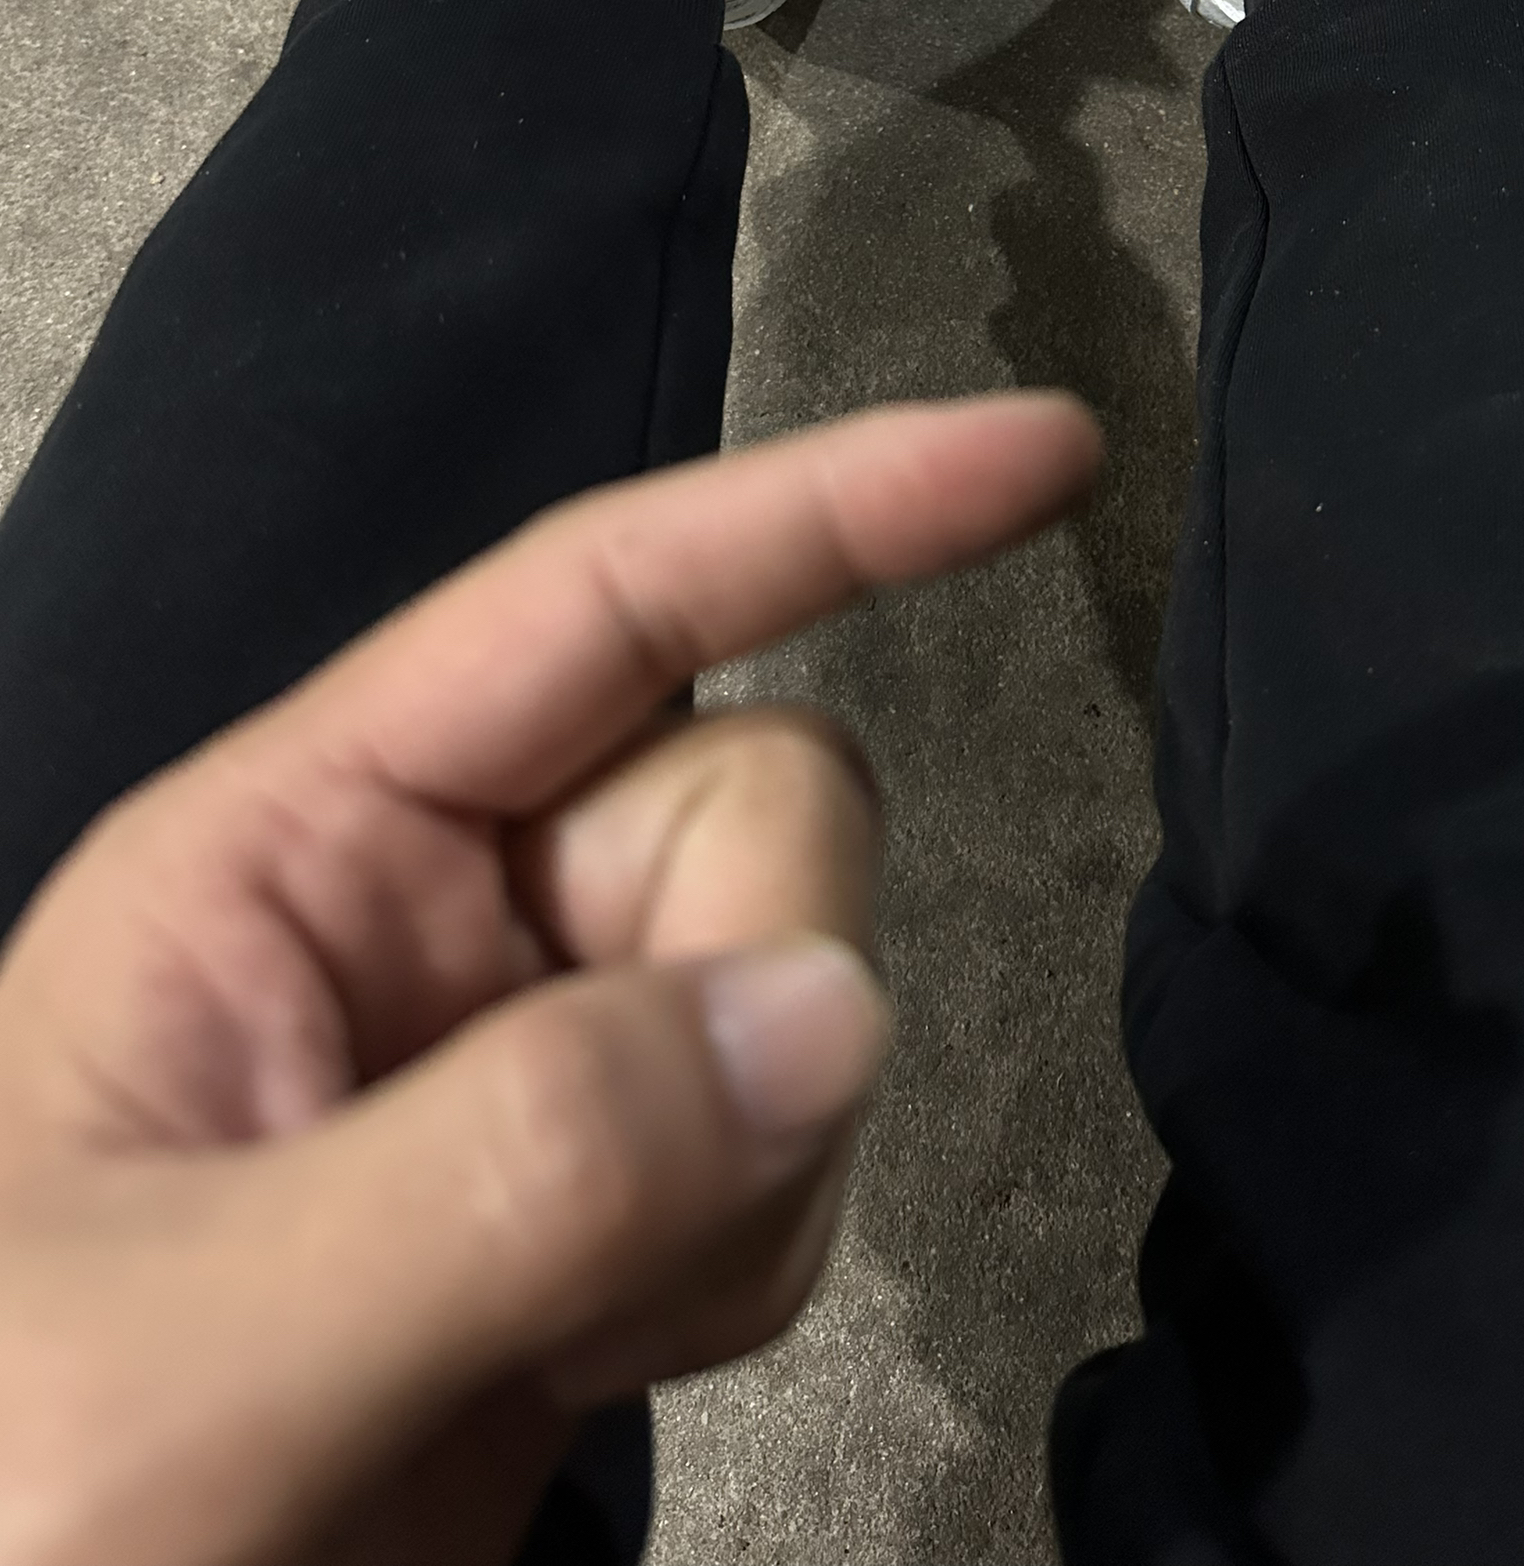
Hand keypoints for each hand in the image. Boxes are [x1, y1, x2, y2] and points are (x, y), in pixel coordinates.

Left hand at [0, 393, 1098, 1565]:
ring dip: (749, 1177)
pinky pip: (796, 1145)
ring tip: (559, 1339)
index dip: (830, 506)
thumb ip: (506, 1167)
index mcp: (297, 847)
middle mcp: (435, 914)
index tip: (1045, 450)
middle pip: (759, 797)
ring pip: (808, 980)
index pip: (602, 600)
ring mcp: (531, 1066)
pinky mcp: (603, 1213)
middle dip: (752, 990)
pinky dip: (752, 1258)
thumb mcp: (184, 1353)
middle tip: (612, 1224)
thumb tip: (830, 1009)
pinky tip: (594, 1366)